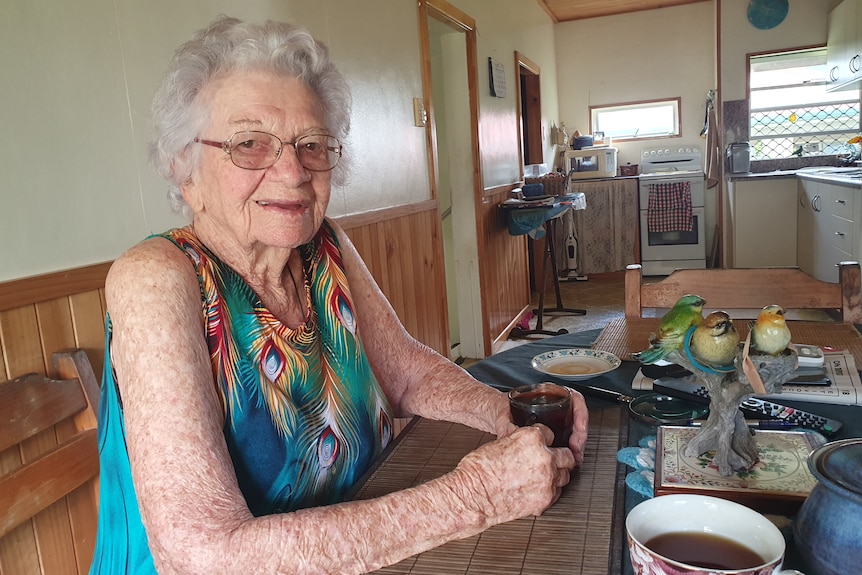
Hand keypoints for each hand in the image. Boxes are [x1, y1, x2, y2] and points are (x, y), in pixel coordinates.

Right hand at [452, 425, 575, 525]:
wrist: (472, 496)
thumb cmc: (479, 471)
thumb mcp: (499, 442)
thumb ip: (519, 442)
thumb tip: (525, 445)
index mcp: (531, 438)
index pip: (550, 433)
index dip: (543, 439)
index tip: (540, 444)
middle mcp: (544, 457)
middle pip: (566, 455)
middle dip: (558, 457)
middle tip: (549, 460)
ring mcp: (547, 480)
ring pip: (565, 475)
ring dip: (556, 475)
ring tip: (542, 476)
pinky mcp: (545, 499)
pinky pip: (556, 493)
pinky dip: (549, 491)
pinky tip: (537, 489)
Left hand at [494, 388, 588, 465]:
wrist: (497, 414)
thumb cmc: (503, 408)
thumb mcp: (504, 414)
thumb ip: (506, 425)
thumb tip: (510, 434)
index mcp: (548, 393)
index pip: (574, 399)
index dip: (581, 414)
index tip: (579, 429)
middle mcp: (555, 404)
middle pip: (577, 417)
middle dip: (580, 435)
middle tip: (576, 448)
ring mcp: (556, 417)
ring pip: (574, 429)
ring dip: (577, 444)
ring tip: (575, 457)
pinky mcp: (553, 430)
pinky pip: (568, 438)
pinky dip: (571, 449)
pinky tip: (570, 458)